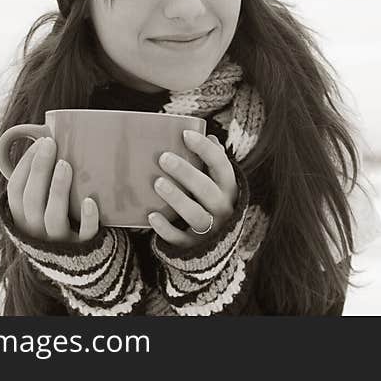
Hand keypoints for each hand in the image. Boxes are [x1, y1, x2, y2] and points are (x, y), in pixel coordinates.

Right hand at [6, 136, 98, 242]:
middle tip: (50, 143)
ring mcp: (58, 242)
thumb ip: (41, 181)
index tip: (40, 142)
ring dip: (57, 189)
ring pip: (52, 217)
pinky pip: (84, 235)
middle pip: (31, 200)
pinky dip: (87, 218)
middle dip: (39, 169)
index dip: (24, 166)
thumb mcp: (44, 204)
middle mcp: (36, 231)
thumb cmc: (62, 221)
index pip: (15, 191)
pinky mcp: (83, 249)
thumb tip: (43, 137)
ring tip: (65, 164)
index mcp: (23, 218)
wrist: (84, 262)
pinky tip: (90, 201)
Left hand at [148, 130, 237, 248]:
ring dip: (177, 198)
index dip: (205, 149)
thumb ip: (215, 163)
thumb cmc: (214, 203)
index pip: (222, 166)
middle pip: (206, 189)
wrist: (219, 246)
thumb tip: (211, 137)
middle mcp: (223, 208)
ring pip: (195, 214)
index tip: (185, 134)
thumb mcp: (219, 184)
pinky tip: (151, 215)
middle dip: (186, 173)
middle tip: (163, 157)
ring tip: (158, 183)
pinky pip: (180, 238)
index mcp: (229, 189)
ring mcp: (210, 229)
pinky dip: (166, 228)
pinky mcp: (194, 246)